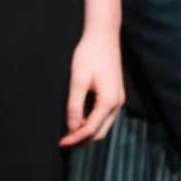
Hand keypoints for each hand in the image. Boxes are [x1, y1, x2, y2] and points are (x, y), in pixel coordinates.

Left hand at [62, 27, 124, 145]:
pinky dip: (93, 124)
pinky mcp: (115, 96)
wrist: (103, 36)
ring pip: (103, 126)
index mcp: (109, 101)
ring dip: (88, 134)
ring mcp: (118, 100)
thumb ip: (75, 105)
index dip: (75, 139)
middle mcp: (117, 104)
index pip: (91, 129)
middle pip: (100, 132)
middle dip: (82, 141)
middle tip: (64, 144)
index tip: (61, 143)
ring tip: (70, 136)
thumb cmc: (90, 55)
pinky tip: (80, 123)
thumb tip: (72, 127)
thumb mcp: (78, 80)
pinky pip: (105, 117)